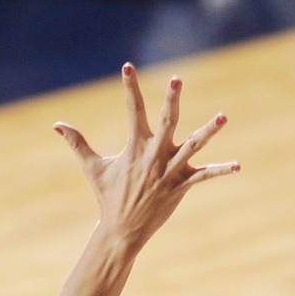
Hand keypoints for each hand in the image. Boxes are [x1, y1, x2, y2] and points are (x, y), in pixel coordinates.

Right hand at [55, 65, 235, 250]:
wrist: (122, 229)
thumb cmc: (108, 196)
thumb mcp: (93, 167)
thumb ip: (77, 143)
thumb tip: (56, 125)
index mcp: (134, 146)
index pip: (131, 110)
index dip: (129, 88)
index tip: (128, 66)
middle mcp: (153, 155)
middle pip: (165, 121)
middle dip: (171, 100)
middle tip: (177, 79)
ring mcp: (169, 170)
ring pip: (193, 145)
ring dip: (209, 131)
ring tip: (224, 117)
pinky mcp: (182, 186)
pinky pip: (205, 176)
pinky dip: (221, 170)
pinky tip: (238, 166)